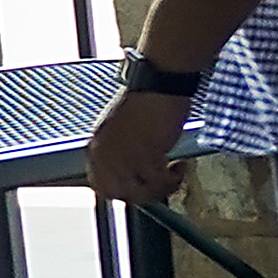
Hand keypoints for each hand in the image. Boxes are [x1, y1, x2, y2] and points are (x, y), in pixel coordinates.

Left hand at [84, 85, 192, 211]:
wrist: (161, 83)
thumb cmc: (149, 99)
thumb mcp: (125, 130)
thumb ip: (122, 151)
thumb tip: (134, 171)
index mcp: (97, 147)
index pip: (99, 185)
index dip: (123, 191)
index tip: (141, 187)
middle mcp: (105, 154)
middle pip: (117, 193)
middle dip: (143, 194)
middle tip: (161, 183)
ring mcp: (123, 156)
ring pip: (139, 192)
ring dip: (160, 188)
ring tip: (174, 174)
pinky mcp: (145, 155)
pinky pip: (158, 182)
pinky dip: (173, 179)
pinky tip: (180, 165)